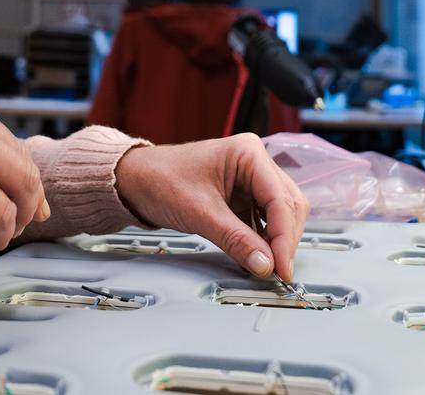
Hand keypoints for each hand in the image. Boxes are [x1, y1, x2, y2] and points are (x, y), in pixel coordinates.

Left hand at [113, 133, 309, 281]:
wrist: (136, 180)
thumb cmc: (161, 181)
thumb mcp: (200, 214)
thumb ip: (236, 240)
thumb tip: (265, 265)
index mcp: (248, 153)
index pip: (280, 199)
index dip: (284, 237)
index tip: (281, 268)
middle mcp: (255, 161)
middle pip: (289, 204)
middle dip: (284, 240)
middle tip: (277, 272)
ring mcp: (251, 177)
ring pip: (282, 212)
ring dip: (278, 240)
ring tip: (268, 266)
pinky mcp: (244, 193)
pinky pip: (265, 217)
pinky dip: (265, 238)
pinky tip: (258, 255)